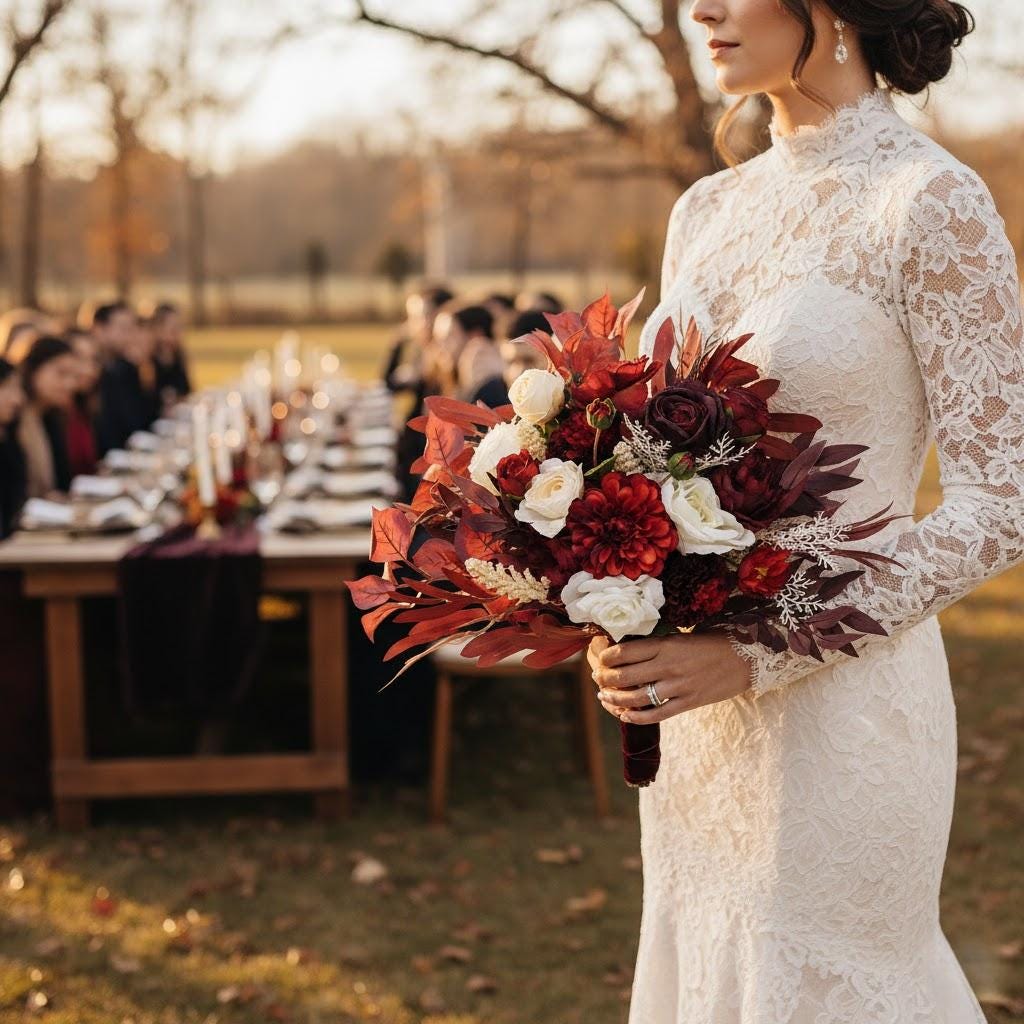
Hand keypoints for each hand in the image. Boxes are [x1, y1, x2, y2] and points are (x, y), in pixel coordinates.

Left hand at [587, 632, 753, 723]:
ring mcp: (678, 687)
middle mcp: (669, 666)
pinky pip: (656, 715)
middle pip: (625, 676)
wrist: (747, 658)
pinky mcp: (688, 703)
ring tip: (604, 697)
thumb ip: (658, 645)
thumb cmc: (713, 642)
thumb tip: (628, 651)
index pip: (625, 652)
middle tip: (598, 678)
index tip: (601, 659)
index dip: (607, 657)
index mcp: (666, 645)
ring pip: (636, 698)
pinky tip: (625, 715)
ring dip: (614, 699)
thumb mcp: (683, 636)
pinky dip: (636, 717)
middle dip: (605, 679)